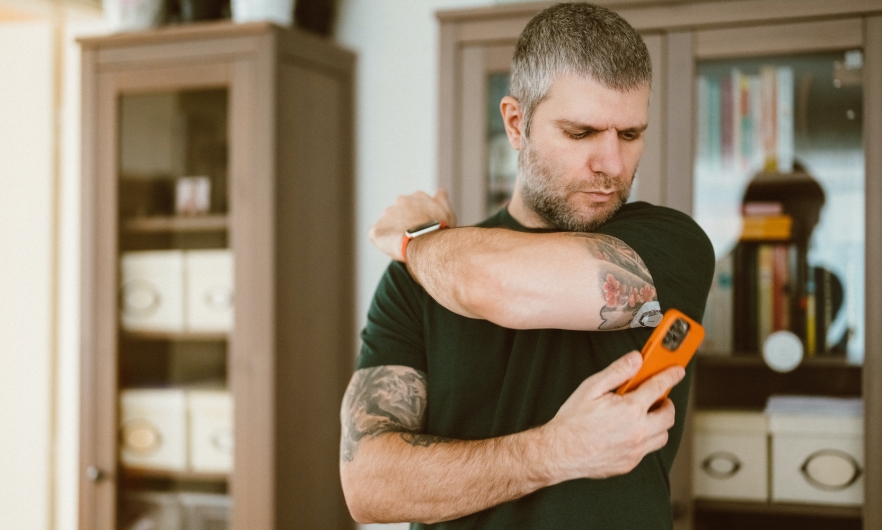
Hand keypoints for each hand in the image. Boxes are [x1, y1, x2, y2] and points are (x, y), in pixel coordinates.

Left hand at [369, 189, 456, 260]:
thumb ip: (441, 199)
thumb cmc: (439, 229)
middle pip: (400, 211)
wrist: (426, 244)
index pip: (415, 204)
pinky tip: (391, 246)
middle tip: (414, 237)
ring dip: (393, 231)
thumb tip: (440, 191)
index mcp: (417, 196)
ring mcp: (387, 214)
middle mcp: (400, 200)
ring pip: (387, 222)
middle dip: (404, 222)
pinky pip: (375, 234)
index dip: (418, 217)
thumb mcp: (447, 211)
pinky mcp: (376, 230)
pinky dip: (382, 240)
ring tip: (404, 244)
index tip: (423, 227)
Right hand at [541, 351, 684, 481]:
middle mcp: (638, 431)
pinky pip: (647, 450)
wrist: (560, 452)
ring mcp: (635, 450)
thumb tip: (635, 359)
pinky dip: (645, 439)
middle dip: (666, 403)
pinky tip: (630, 431)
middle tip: (657, 397)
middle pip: (668, 415)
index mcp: (630, 409)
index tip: (676, 371)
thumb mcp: (592, 388)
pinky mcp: (630, 463)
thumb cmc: (572, 421)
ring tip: (644, 415)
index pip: (658, 387)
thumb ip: (617, 372)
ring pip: (662, 436)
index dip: (670, 376)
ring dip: (658, 423)